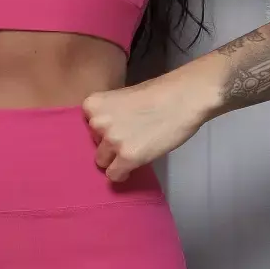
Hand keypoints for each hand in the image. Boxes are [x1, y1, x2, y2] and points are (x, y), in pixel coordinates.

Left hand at [81, 68, 210, 182]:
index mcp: (93, 105)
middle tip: (130, 138)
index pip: (87, 127)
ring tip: (134, 151)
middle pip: (94, 145)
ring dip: (115, 159)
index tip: (118, 128)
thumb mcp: (123, 97)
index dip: (104, 129)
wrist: (182, 98)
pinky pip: (113, 175)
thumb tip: (105, 133)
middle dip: (109, 144)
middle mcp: (97, 123)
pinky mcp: (127, 158)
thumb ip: (110, 113)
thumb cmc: (158, 93)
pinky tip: (133, 167)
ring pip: (102, 162)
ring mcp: (111, 141)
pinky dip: (122, 174)